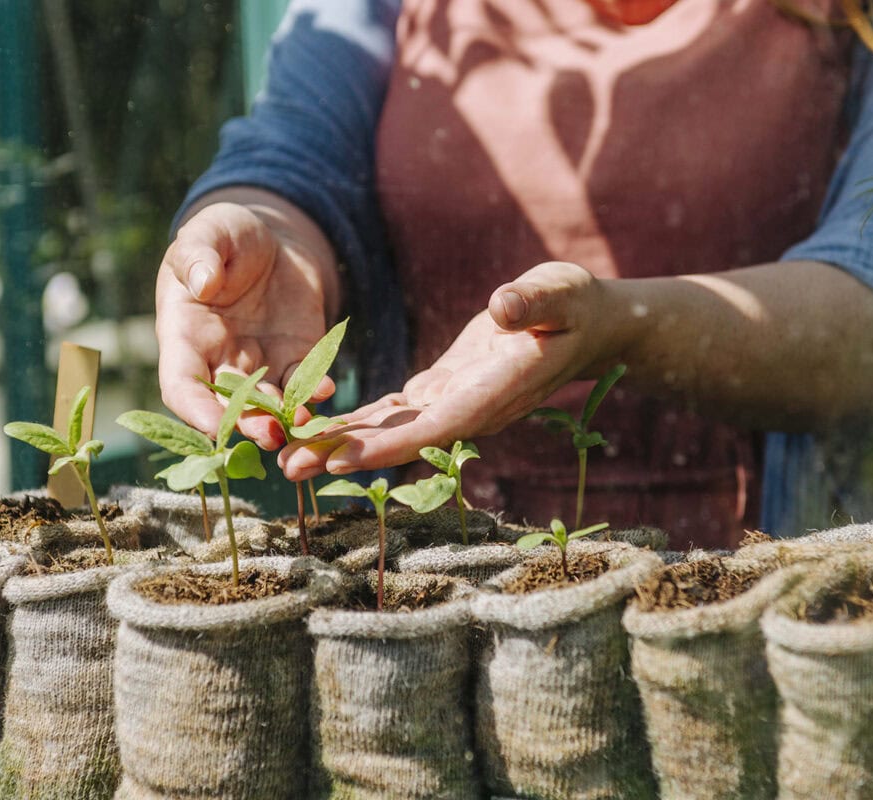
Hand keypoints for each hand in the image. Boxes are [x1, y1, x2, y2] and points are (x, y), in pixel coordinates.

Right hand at [157, 191, 340, 448]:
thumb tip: (203, 282)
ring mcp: (260, 364)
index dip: (193, 409)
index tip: (212, 426)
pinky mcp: (296, 358)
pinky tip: (326, 390)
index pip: (180, 384)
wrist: (273, 240)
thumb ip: (199, 254)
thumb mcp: (208, 233)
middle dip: (247, 424)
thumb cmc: (226, 236)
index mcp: (185, 336)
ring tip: (303, 424)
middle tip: (269, 435)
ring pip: (267, 404)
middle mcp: (219, 360)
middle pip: (227, 405)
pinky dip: (315, 391)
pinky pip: (304, 382)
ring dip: (284, 419)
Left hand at [279, 261, 627, 477]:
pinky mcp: (442, 391)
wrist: (584, 325)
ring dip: (341, 444)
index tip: (342, 459)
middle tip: (289, 467)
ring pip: (391, 431)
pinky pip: (394, 413)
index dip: (389, 445)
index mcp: (495, 390)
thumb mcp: (560, 293)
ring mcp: (453, 404)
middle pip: (401, 440)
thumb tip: (504, 307)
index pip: (436, 426)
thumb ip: (533, 302)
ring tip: (288, 457)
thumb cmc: (575, 305)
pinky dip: (358, 422)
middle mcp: (469, 409)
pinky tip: (320, 429)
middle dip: (346, 454)